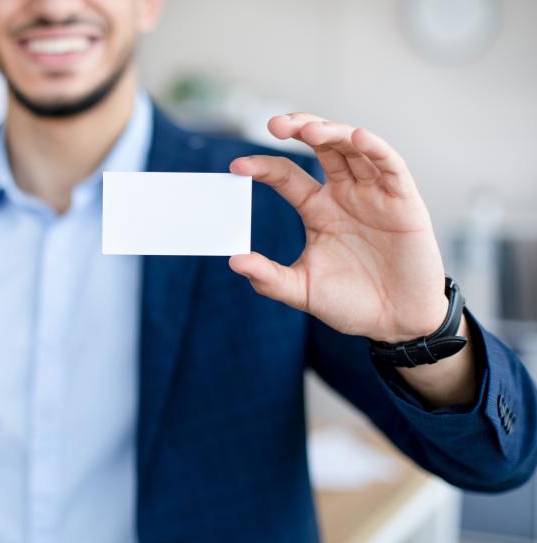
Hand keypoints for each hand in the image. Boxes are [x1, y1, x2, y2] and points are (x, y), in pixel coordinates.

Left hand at [229, 113, 448, 342]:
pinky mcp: (404, 201)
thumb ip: (269, 278)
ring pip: (353, 148)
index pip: (286, 176)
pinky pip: (390, 166)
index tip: (236, 167)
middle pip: (321, 147)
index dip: (263, 167)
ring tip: (310, 131)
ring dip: (332, 132)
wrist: (397, 323)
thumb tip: (234, 261)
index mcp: (318, 209)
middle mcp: (345, 194)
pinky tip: (357, 137)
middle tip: (275, 124)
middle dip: (300, 129)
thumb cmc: (352, 303)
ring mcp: (374, 194)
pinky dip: (376, 148)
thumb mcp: (302, 291)